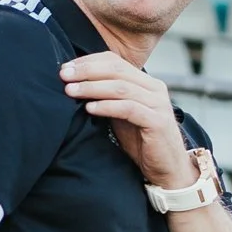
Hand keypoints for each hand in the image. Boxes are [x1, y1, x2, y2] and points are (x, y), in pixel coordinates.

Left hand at [59, 51, 197, 190]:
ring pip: (120, 87)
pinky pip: (128, 108)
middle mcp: (155, 88)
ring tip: (70, 91)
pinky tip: (89, 108)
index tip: (66, 68)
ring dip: (92, 87)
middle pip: (116, 69)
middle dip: (86, 71)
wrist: (168, 169)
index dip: (88, 62)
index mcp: (147, 82)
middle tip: (64, 76)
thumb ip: (107, 98)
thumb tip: (75, 85)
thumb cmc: (142, 143)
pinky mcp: (157, 122)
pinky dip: (106, 106)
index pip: (115, 61)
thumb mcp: (121, 115)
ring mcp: (158, 104)